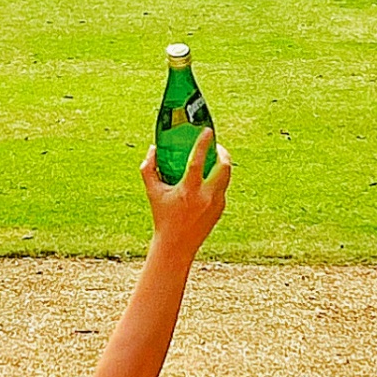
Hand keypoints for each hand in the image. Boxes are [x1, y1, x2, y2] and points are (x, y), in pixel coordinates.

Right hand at [140, 133, 231, 254]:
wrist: (177, 245)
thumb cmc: (162, 217)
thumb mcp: (152, 192)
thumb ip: (149, 168)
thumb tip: (153, 148)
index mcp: (188, 190)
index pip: (198, 161)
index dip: (203, 143)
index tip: (207, 130)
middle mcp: (206, 196)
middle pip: (224, 166)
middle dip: (222, 151)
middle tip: (213, 145)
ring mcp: (216, 203)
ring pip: (227, 176)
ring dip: (222, 163)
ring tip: (213, 158)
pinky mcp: (221, 209)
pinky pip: (222, 187)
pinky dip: (217, 179)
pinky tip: (207, 178)